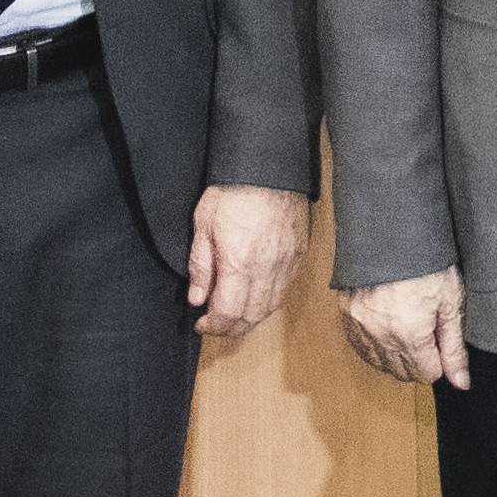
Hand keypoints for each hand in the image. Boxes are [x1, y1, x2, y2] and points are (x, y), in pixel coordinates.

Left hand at [185, 185, 307, 341]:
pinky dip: (269, 301)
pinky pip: (285, 288)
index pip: (229, 312)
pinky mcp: (298, 254)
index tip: (202, 323)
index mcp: (239, 263)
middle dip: (232, 328)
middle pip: (253, 316)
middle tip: (216, 325)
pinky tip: (256, 296)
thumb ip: (200, 266)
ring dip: (252, 318)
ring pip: (272, 306)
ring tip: (235, 315)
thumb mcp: (203, 227)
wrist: (269, 169)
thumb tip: (197, 298)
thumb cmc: (234, 192)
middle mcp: (267, 268)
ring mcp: (287, 262)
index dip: (214, 325)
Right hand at [342, 266, 471, 391]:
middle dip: (420, 363)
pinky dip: (374, 347)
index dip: (440, 363)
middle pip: (401, 372)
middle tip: (431, 340)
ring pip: (379, 363)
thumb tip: (461, 383)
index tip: (443, 346)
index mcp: (410, 335)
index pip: (426, 374)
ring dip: (397, 358)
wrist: (394, 236)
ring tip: (412, 335)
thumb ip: (454, 347)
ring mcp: (359, 327)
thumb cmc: (429, 264)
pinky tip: (388, 335)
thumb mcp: (451, 304)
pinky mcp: (346, 315)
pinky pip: (359, 347)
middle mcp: (380, 336)